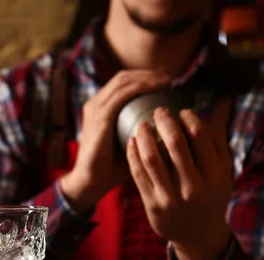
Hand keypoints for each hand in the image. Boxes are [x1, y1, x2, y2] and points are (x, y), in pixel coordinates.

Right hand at [61, 70, 170, 211]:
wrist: (91, 181)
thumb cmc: (113, 168)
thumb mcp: (131, 144)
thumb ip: (145, 133)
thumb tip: (173, 126)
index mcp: (100, 108)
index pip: (123, 83)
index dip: (144, 78)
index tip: (166, 82)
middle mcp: (95, 104)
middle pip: (123, 77)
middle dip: (148, 73)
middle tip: (169, 78)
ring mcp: (96, 108)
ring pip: (123, 81)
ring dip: (147, 77)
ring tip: (166, 81)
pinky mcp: (100, 116)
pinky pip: (122, 94)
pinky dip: (140, 87)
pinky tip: (156, 88)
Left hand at [126, 102, 232, 259]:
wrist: (197, 234)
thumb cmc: (211, 194)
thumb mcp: (222, 169)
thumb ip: (219, 136)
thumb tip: (223, 101)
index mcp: (215, 176)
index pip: (200, 136)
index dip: (188, 118)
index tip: (181, 111)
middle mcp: (194, 188)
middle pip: (175, 144)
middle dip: (164, 121)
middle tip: (158, 111)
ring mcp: (171, 198)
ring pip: (152, 158)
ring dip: (144, 136)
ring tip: (142, 124)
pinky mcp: (152, 204)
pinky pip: (138, 174)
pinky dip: (133, 154)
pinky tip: (132, 141)